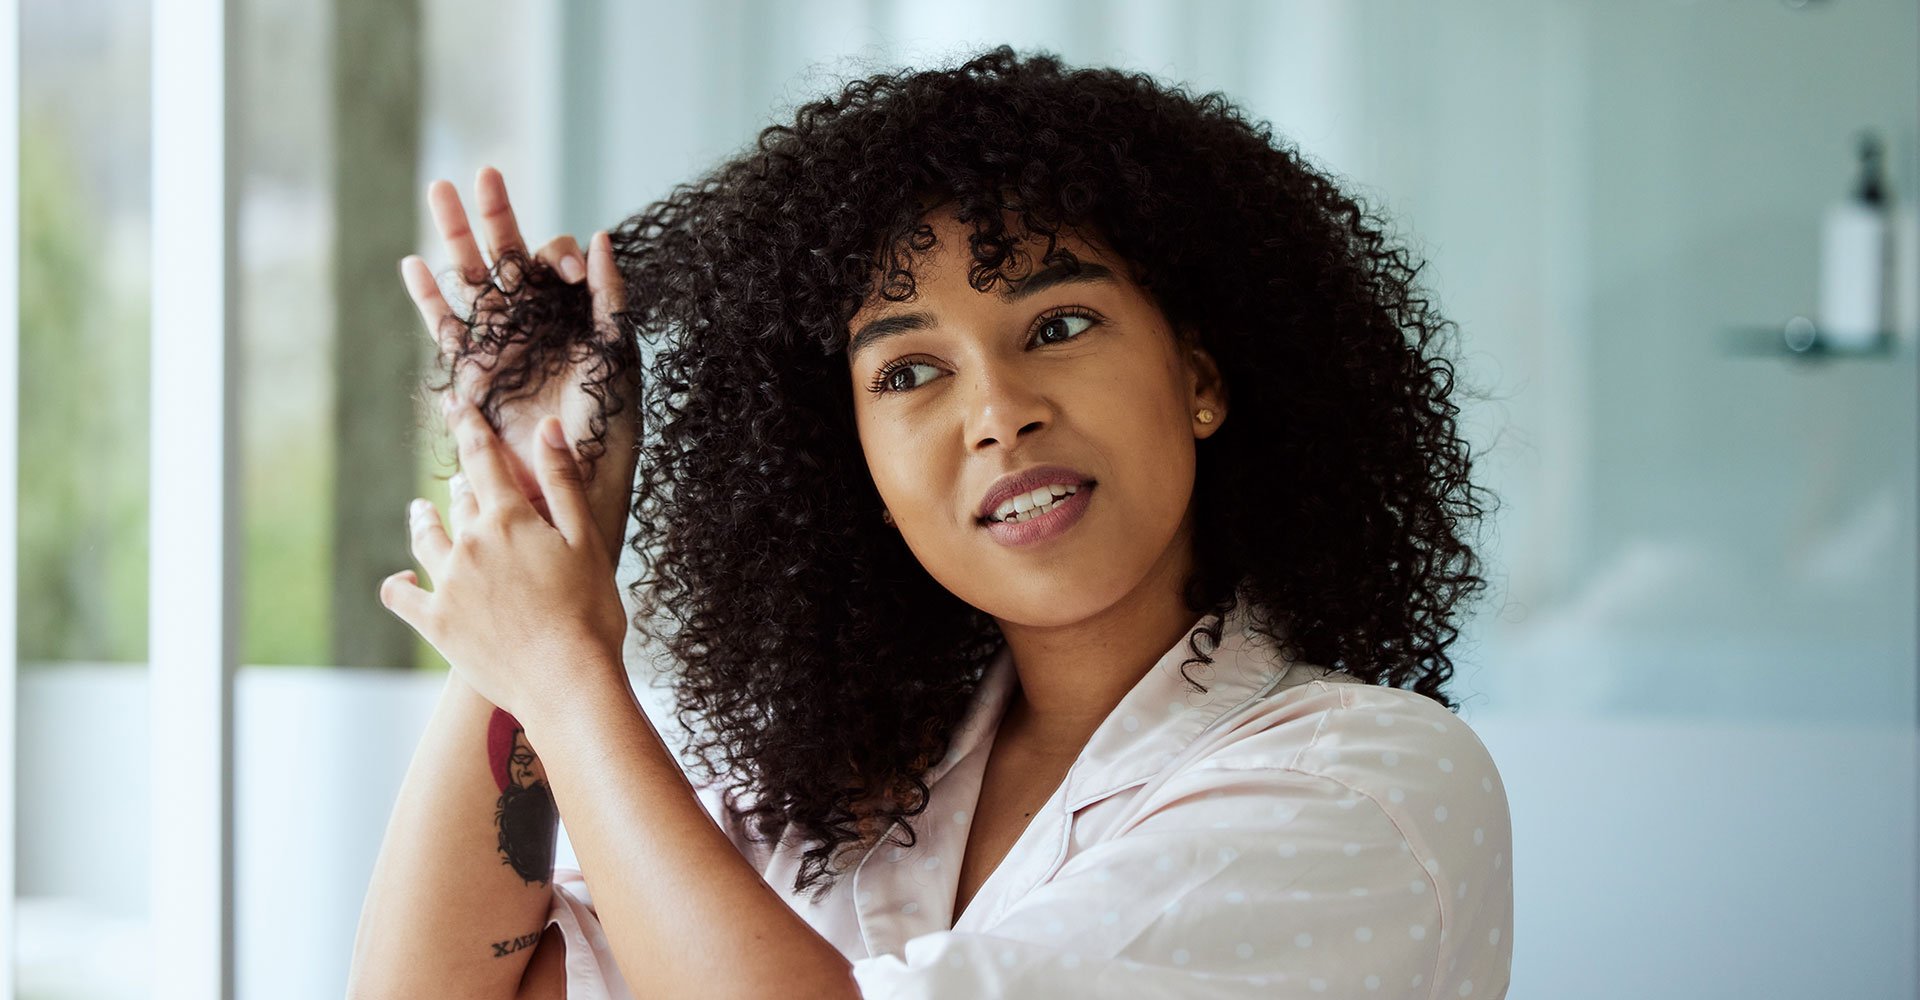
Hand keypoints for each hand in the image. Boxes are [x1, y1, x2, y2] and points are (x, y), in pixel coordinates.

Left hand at [379, 397, 628, 721]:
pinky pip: (401, 595)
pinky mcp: (436, 623)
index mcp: (508, 519)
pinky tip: (400, 577)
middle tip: (461, 476)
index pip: (483, 458)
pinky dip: (398, 582)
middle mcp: (469, 544)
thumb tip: (547, 427)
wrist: (566, 682)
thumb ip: (562, 482)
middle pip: (459, 499)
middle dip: (461, 483)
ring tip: (420, 509)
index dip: (469, 426)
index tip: (455, 403)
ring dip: (423, 518)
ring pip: (426, 537)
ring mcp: (447, 584)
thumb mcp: (586, 540)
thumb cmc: (590, 612)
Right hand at [400, 166, 638, 567]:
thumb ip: (610, 298)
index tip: (563, 275)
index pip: (552, 264)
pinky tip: (414, 263)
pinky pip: (446, 328)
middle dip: (494, 214)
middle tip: (483, 171)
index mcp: (569, 316)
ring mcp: (499, 345)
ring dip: (455, 236)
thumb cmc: (606, 427)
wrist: (570, 482)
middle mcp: (533, 324)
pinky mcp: (471, 372)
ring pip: (471, 280)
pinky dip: (430, 297)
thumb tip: (602, 238)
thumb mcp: (616, 355)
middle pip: (506, 257)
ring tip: (439, 191)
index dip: (554, 255)